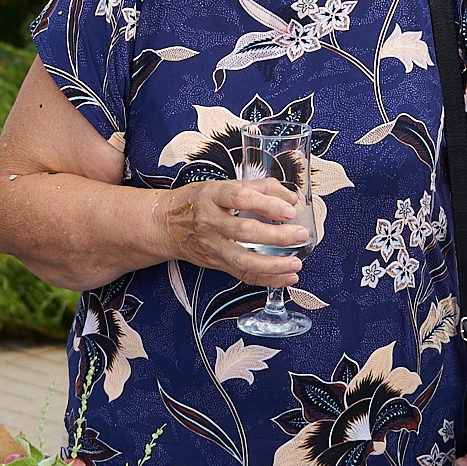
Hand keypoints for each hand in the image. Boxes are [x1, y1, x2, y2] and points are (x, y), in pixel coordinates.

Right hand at [158, 178, 307, 287]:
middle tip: (300, 235)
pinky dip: (266, 279)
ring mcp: (212, 245)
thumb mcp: (221, 186)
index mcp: (212, 196)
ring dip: (273, 265)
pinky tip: (285, 278)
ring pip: (243, 260)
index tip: (289, 209)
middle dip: (277, 235)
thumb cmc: (197, 202)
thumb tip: (290, 197)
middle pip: (245, 231)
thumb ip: (258, 188)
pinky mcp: (216, 263)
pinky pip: (242, 275)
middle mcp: (210, 221)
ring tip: (296, 264)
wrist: (165, 225)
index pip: (241, 197)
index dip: (267, 204)